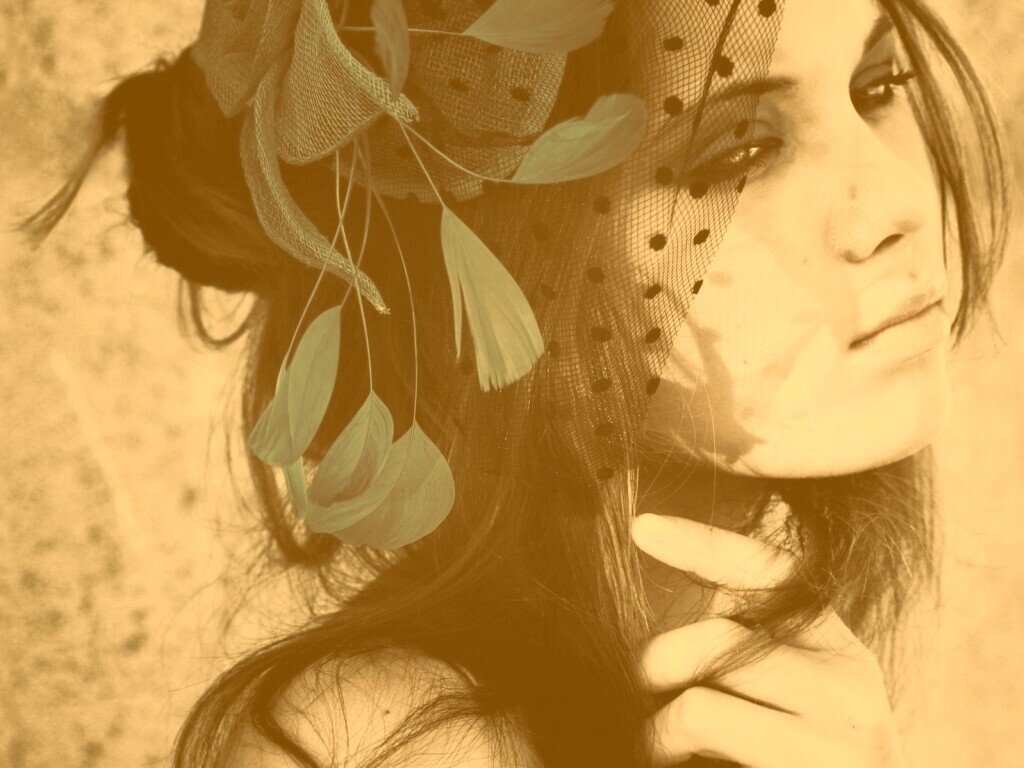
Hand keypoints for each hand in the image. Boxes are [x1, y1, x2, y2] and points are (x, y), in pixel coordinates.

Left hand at [631, 513, 906, 767]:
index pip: (770, 569)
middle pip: (715, 636)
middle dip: (660, 667)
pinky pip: (700, 731)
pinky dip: (663, 749)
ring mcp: (839, 735)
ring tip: (666, 749)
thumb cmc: (796, 763)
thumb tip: (662, 633)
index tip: (641, 526)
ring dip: (658, 730)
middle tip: (650, 702)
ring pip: (697, 698)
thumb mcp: (784, 698)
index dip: (704, 543)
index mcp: (836, 646)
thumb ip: (743, 655)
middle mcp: (848, 679)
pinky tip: (686, 765)